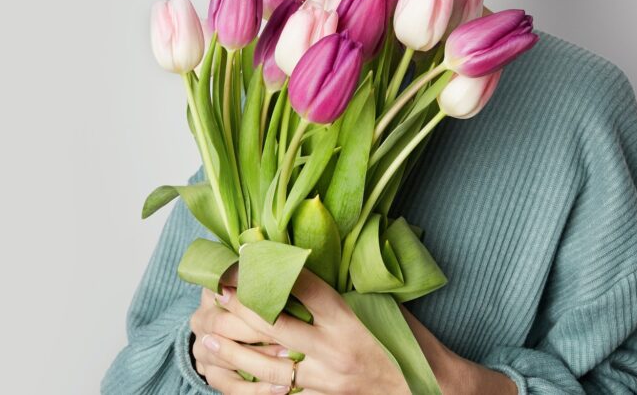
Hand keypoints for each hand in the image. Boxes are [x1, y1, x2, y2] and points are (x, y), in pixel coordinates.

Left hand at [198, 264, 412, 394]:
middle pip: (275, 325)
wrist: (428, 392)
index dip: (273, 270)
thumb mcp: (382, 307)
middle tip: (216, 295)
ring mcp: (327, 382)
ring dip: (234, 353)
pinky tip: (232, 379)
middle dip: (241, 308)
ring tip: (208, 341)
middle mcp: (334, 351)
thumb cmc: (408, 343)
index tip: (247, 255)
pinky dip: (254, 388)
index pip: (304, 288)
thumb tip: (308, 266)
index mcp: (348, 320)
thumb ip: (344, 292)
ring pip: (269, 368)